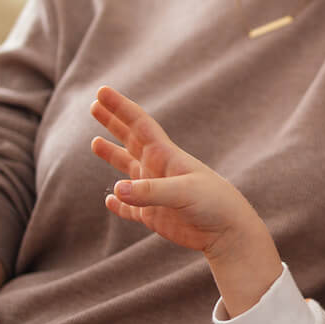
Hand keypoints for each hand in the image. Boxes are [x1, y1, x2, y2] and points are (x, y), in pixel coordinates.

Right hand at [90, 86, 259, 259]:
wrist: (230, 232)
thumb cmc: (214, 205)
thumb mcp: (184, 192)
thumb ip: (150, 191)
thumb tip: (117, 190)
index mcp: (166, 156)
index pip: (139, 125)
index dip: (120, 108)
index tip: (102, 91)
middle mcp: (159, 170)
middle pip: (131, 140)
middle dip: (113, 123)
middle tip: (94, 105)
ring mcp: (155, 193)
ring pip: (127, 170)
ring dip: (112, 156)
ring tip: (95, 142)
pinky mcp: (154, 216)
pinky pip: (131, 209)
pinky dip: (119, 204)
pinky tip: (110, 199)